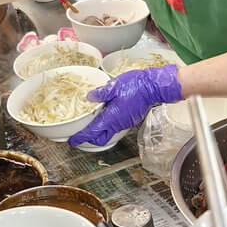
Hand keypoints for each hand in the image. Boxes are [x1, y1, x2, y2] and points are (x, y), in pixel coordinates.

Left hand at [68, 65, 182, 147]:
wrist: (154, 87)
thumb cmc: (136, 85)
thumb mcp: (114, 85)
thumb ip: (100, 93)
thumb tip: (89, 97)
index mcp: (111, 117)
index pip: (92, 132)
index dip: (80, 138)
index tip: (72, 141)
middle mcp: (118, 124)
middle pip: (100, 138)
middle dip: (90, 139)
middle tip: (81, 132)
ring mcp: (125, 123)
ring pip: (108, 132)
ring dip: (99, 130)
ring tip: (91, 120)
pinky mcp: (130, 120)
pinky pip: (116, 126)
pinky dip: (108, 124)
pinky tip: (105, 113)